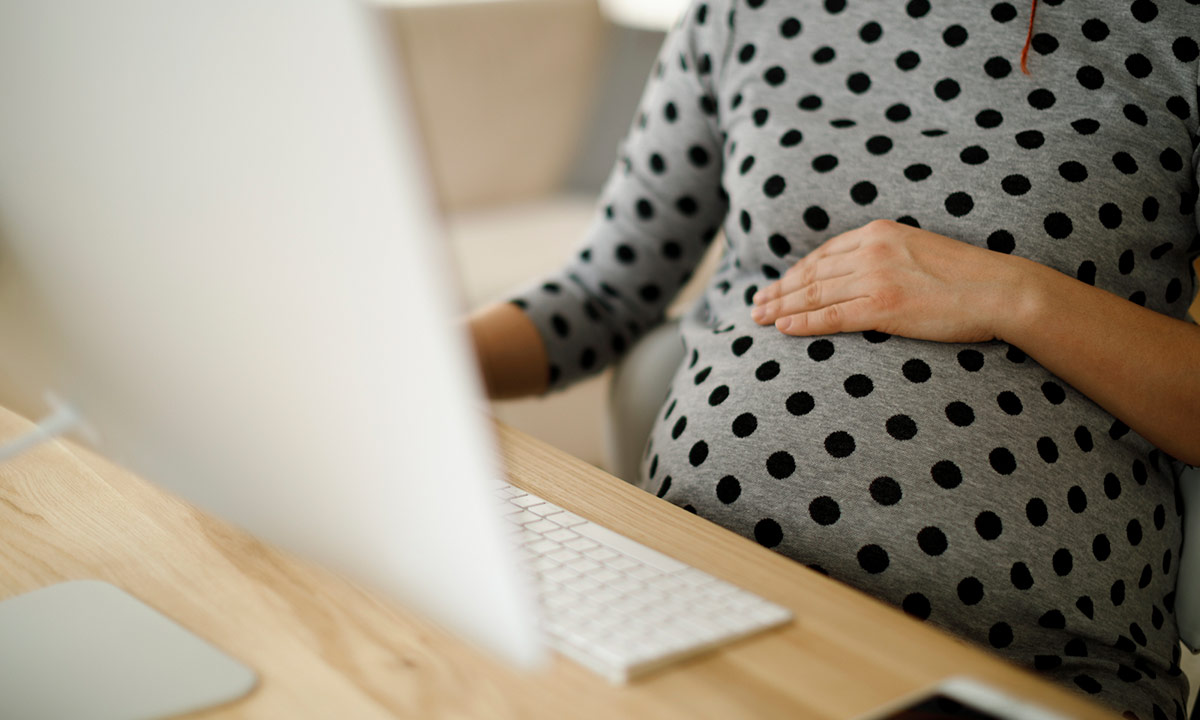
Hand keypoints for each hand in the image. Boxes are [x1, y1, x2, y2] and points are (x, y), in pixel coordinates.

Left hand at [751, 219, 1026, 342]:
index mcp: (880, 232)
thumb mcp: (920, 250)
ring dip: (782, 306)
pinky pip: (831, 317)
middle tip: (755, 302)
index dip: (796, 271)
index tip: (779, 283)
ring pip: (815, 294)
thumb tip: (863, 273)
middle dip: (780, 289)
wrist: (1000, 289)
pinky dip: (803, 322)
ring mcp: (876, 279)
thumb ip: (888, 256)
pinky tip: (783, 328)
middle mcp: (872, 250)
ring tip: (759, 317)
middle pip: (812, 273)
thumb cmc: (968, 276)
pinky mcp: (883, 308)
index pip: (825, 253)